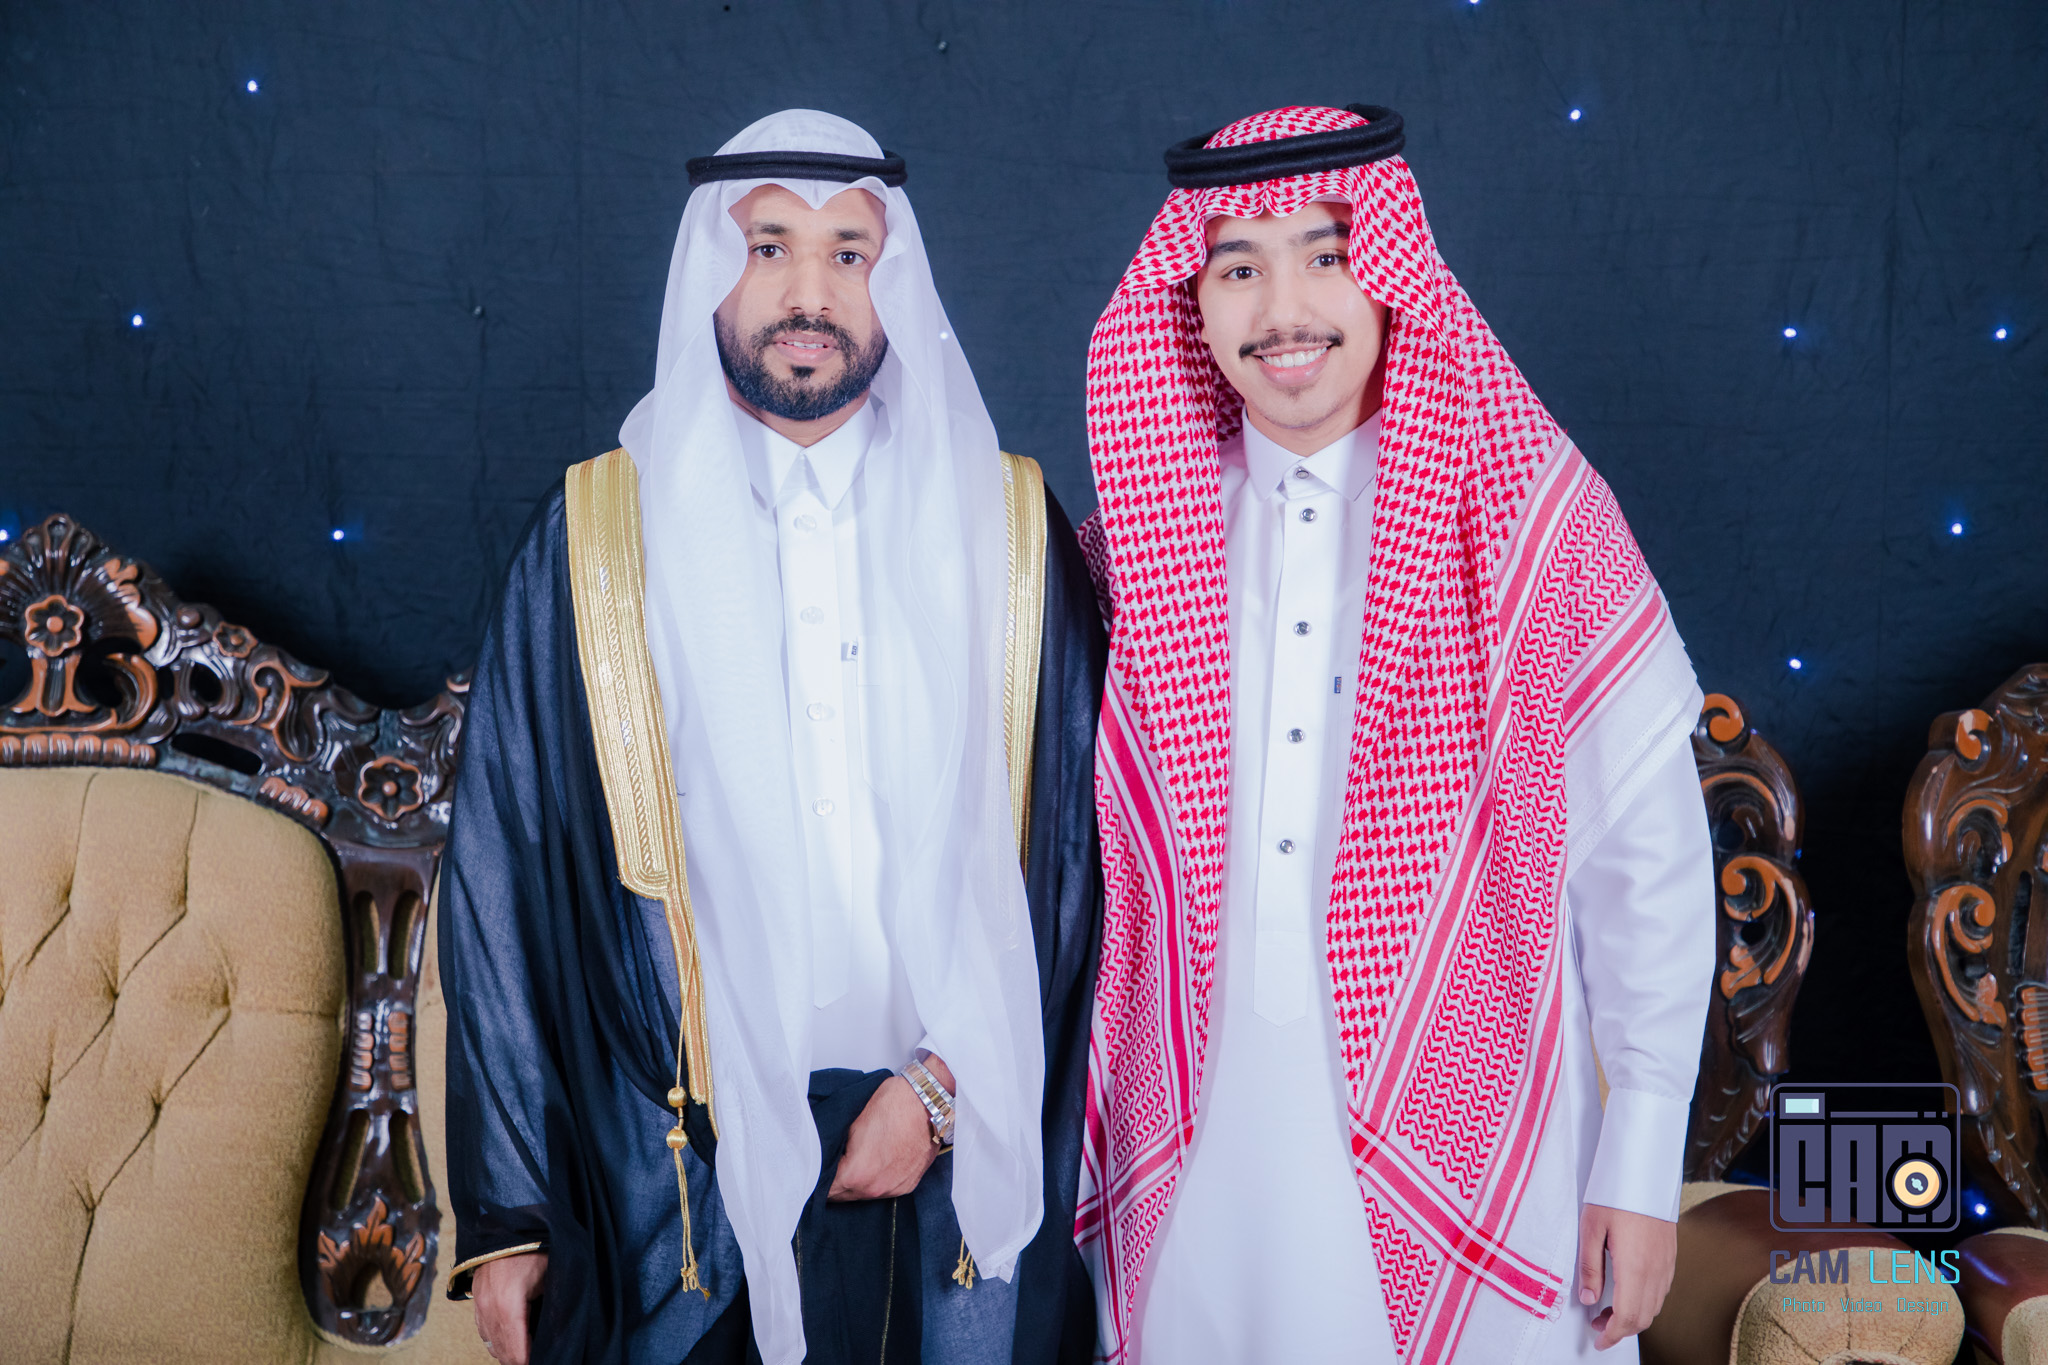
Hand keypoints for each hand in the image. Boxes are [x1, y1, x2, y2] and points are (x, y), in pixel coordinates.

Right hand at [473, 1252, 546, 1363]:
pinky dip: (497, 1341)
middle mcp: (488, 1308)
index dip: (530, 1361)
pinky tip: (511, 1343)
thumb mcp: (552, 1277)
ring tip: (527, 1354)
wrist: (511, 1224)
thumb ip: (553, 1308)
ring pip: (491, 1343)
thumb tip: (557, 1336)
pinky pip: (484, 1331)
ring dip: (508, 1352)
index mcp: (508, 1304)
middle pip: (502, 1351)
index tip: (547, 1361)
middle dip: (520, 1360)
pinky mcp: (476, 1299)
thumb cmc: (537, 1246)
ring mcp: (479, 1303)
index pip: (517, 1350)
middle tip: (539, 1359)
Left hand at [829, 1054, 954, 1201]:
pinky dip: (877, 1179)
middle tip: (834, 1163)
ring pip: (864, 1194)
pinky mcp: (909, 1184)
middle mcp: (876, 1188)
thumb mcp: (851, 1122)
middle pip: (844, 1196)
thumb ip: (836, 1149)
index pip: (826, 1190)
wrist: (929, 1101)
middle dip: (837, 1182)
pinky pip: (884, 1189)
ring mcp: (894, 1188)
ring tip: (857, 1160)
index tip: (816, 1170)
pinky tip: (876, 1161)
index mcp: (857, 1174)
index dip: (818, 1179)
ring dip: (858, 1182)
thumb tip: (825, 1158)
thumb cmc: (892, 1104)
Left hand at [1577, 1203, 1674, 1348]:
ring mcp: (1666, 1264)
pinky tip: (1628, 1292)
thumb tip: (1587, 1298)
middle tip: (1598, 1325)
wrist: (1644, 1172)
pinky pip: (1661, 1291)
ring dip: (1633, 1316)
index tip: (1599, 1340)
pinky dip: (1645, 1302)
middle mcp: (1655, 1271)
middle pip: (1643, 1317)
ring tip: (1608, 1309)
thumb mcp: (1590, 1229)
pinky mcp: (1670, 1256)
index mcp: (1634, 1268)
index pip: (1627, 1317)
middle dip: (1621, 1329)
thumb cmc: (1614, 1195)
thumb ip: (1589, 1267)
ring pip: (1654, 1306)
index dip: (1612, 1335)